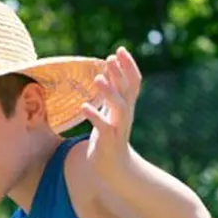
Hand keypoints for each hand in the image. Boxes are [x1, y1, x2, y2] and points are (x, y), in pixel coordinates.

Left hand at [81, 46, 142, 177]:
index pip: (133, 82)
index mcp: (127, 107)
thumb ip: (111, 94)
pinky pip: (102, 126)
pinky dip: (94, 116)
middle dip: (120, 74)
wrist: (113, 167)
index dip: (129, 66)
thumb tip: (108, 72)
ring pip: (119, 107)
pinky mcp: (108, 140)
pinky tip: (84, 106)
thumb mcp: (111, 112)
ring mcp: (118, 127)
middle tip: (110, 59)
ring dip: (109, 92)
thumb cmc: (109, 136)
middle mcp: (126, 115)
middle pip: (127, 91)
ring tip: (97, 79)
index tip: (120, 50)